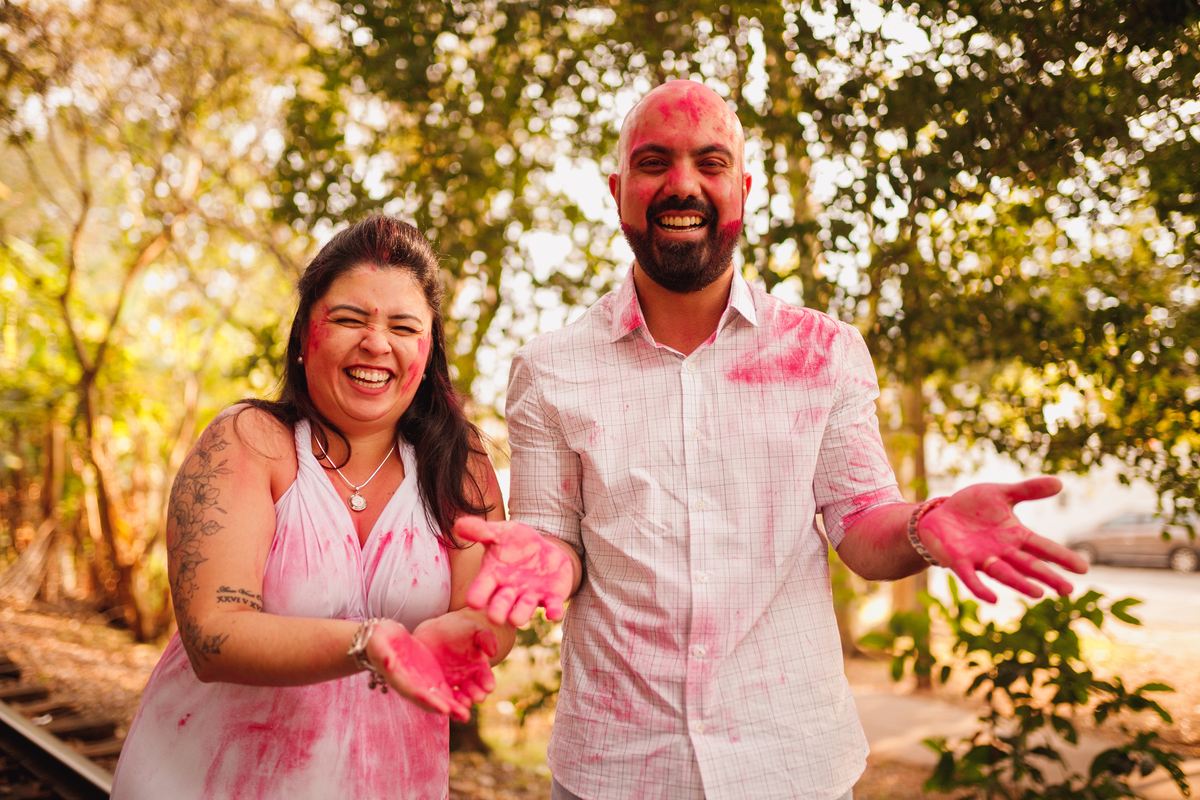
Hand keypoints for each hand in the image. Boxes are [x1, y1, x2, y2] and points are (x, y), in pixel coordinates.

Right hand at [366, 620, 471, 720]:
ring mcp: (421, 681)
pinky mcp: (430, 675)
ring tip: (468, 714)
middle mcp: (411, 685)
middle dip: (447, 708)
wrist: (383, 637)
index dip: (430, 701)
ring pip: (438, 697)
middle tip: (464, 716)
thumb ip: (384, 654)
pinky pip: (443, 688)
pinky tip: (467, 700)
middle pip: (430, 700)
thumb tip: (388, 662)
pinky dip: (454, 696)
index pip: (416, 692)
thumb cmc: (379, 640)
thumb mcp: (380, 643)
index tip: (444, 709)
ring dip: (452, 706)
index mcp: (399, 679)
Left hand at [413, 612, 498, 708]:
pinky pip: (444, 699)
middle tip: (477, 697)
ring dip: (463, 704)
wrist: (432, 631)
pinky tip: (447, 708)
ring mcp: (453, 684)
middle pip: (475, 691)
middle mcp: (468, 678)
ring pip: (460, 699)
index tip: (488, 686)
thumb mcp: (473, 629)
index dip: (488, 683)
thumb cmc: (456, 628)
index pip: (486, 678)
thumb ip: (486, 637)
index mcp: (479, 666)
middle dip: (477, 695)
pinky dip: (447, 705)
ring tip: (463, 705)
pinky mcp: (438, 688)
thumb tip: (494, 652)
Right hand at [454, 517, 574, 626]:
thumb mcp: (500, 533)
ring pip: (523, 610)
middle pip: (501, 605)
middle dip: (498, 611)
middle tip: (496, 618)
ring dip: (520, 614)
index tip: (473, 602)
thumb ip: (482, 531)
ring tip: (516, 619)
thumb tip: (458, 523)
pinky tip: (553, 614)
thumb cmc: (515, 543)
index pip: (481, 589)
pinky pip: (552, 607)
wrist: (543, 550)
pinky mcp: (551, 597)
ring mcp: (530, 596)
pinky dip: (553, 612)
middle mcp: (509, 591)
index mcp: (493, 576)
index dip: (477, 596)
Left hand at [918, 477, 1088, 603]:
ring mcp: (981, 558)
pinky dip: (980, 588)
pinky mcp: (959, 561)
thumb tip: (1060, 483)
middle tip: (1068, 590)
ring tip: (1038, 594)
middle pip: (1028, 565)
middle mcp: (1002, 551)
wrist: (938, 515)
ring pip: (1004, 573)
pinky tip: (992, 599)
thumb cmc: (972, 507)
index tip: (1083, 568)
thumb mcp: (1000, 493)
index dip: (1061, 557)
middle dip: (1047, 577)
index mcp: (1015, 535)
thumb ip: (1027, 490)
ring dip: (1020, 583)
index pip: (1043, 547)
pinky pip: (971, 577)